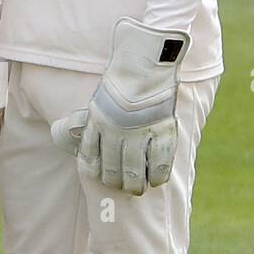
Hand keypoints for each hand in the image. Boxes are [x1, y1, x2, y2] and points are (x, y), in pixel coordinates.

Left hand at [51, 17, 189, 195]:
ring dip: (135, 184)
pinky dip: (157, 175)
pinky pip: (160, 162)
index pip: (93, 157)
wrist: (144, 64)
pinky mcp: (161, 130)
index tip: (102, 179)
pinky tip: (156, 181)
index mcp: (98, 122)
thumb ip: (98, 121)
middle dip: (116, 182)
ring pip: (134, 170)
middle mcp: (115, 130)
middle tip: (122, 187)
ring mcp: (139, 132)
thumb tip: (94, 143)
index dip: (97, 172)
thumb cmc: (122, 81)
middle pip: (113, 168)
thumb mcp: (100, 99)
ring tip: (137, 189)